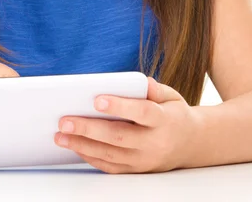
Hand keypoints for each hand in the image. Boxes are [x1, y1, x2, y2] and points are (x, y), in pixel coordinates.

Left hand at [54, 76, 197, 173]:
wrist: (192, 144)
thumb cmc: (174, 114)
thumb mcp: (172, 97)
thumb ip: (155, 89)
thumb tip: (141, 81)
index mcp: (164, 121)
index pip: (141, 113)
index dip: (120, 106)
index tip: (97, 100)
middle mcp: (154, 143)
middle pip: (118, 137)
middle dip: (88, 129)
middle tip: (64, 120)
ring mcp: (144, 160)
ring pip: (110, 155)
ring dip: (82, 145)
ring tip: (60, 135)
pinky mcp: (136, 170)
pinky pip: (110, 167)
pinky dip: (90, 157)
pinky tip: (74, 146)